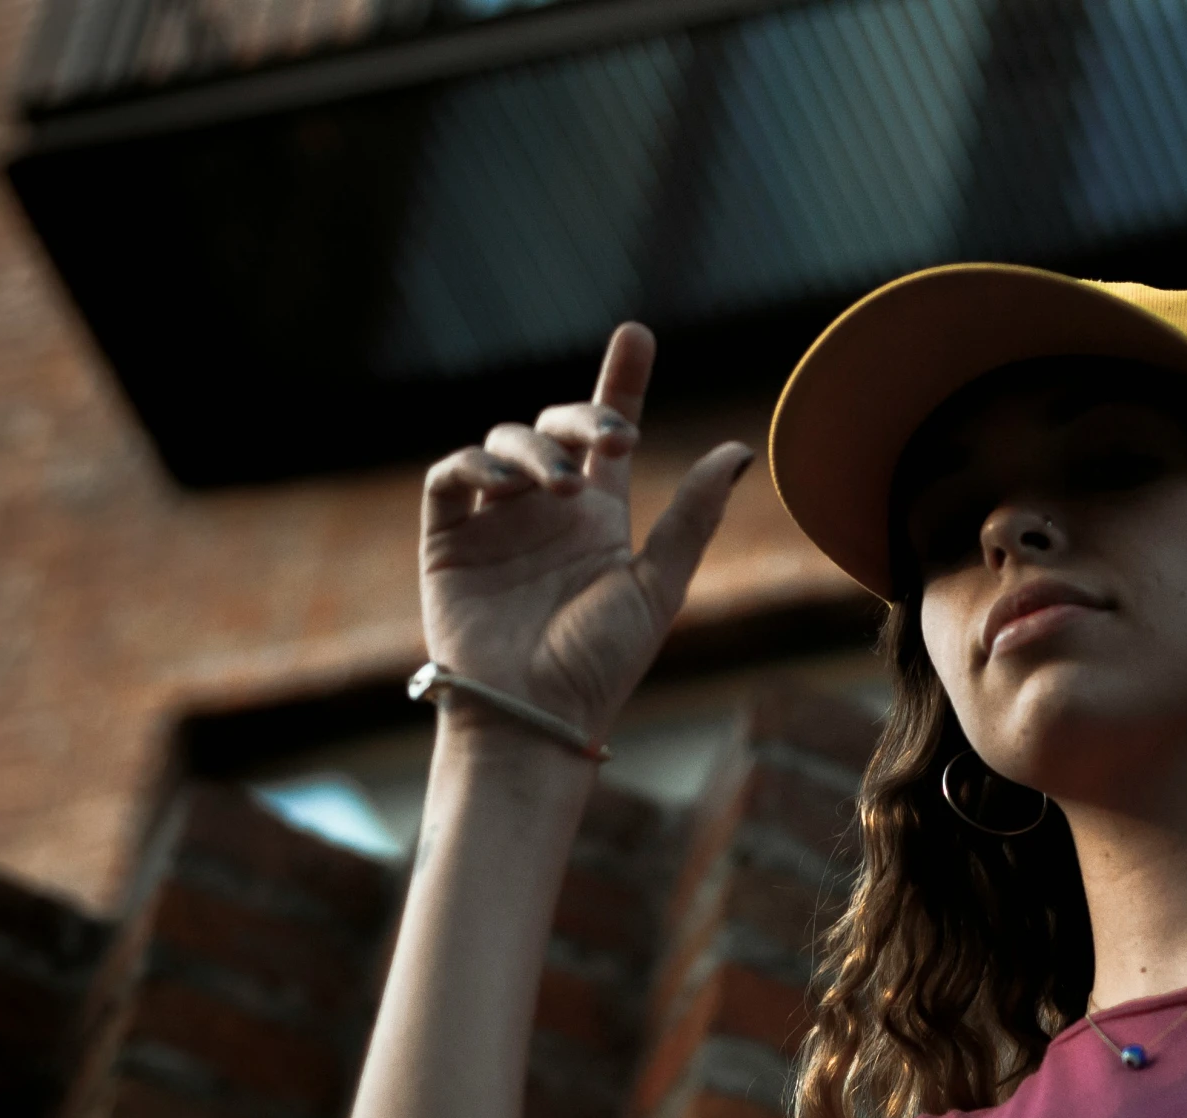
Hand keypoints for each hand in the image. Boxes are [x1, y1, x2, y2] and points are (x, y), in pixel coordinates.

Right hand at [418, 323, 751, 743]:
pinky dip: (475, 466)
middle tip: (617, 437)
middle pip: (555, 428)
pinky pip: (450, 478)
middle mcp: (544, 511)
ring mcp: (494, 522)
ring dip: (535, 449)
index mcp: (597, 519)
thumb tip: (739, 450)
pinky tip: (509, 484)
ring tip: (563, 488)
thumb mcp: (658, 585)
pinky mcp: (447, 539)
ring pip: (504, 444)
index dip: (621, 381)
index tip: (637, 335)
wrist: (537, 713)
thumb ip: (693, 516)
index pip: (605, 436)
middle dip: (584, 416)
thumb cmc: (601, 663)